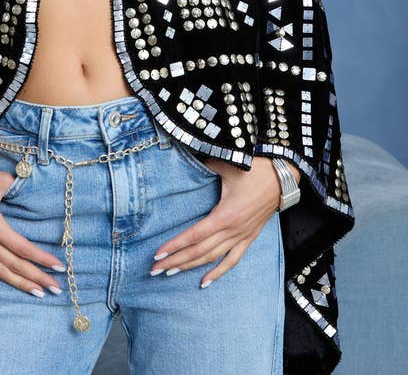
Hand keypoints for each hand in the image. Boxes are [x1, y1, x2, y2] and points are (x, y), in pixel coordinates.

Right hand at [0, 149, 65, 308]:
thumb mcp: (1, 180)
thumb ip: (20, 185)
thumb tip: (35, 185)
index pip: (23, 248)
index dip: (42, 259)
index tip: (58, 267)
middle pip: (15, 264)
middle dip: (37, 277)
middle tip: (56, 288)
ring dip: (18, 285)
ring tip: (37, 293)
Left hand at [150, 156, 290, 286]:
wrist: (284, 177)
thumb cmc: (256, 169)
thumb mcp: (228, 164)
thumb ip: (206, 164)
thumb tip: (188, 158)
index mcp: (226, 214)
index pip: (195, 235)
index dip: (176, 245)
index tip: (158, 253)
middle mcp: (233, 230)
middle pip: (200, 251)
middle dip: (176, 261)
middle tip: (155, 269)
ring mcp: (242, 236)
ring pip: (213, 257)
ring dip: (191, 266)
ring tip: (171, 273)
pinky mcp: (250, 237)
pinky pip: (233, 259)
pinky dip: (218, 272)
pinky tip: (205, 282)